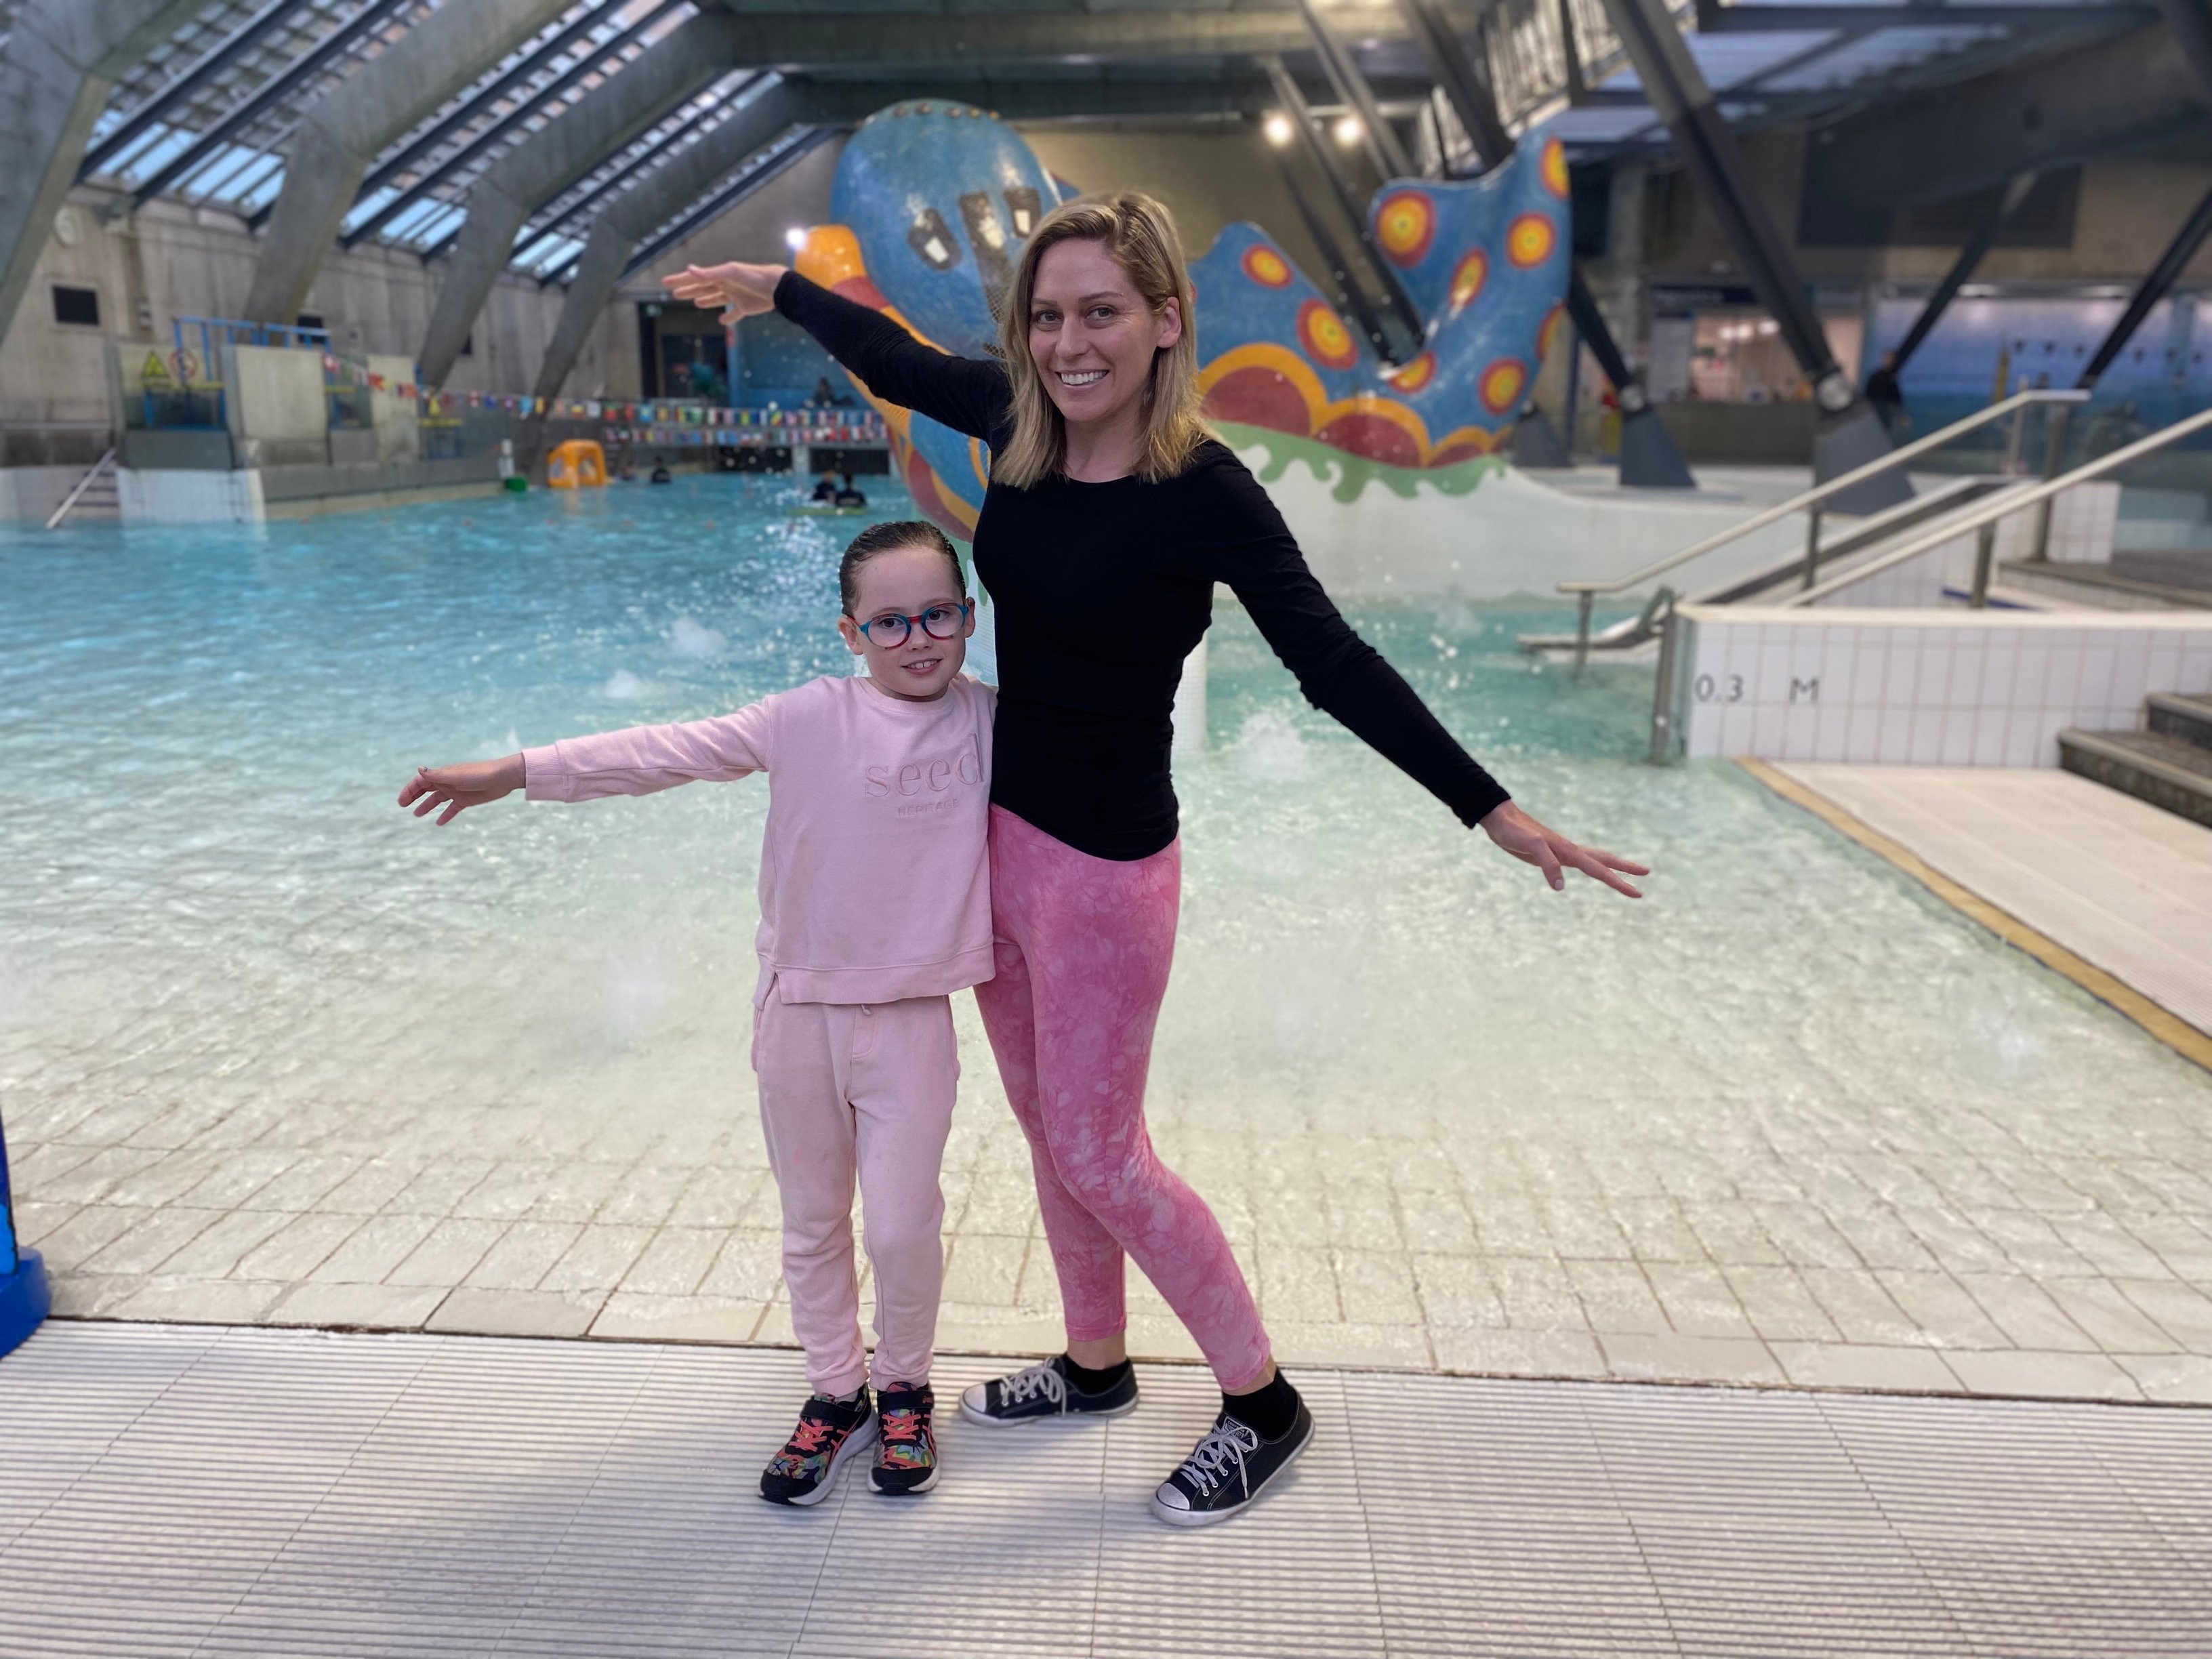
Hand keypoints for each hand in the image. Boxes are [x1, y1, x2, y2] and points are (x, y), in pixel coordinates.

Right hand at [398, 755, 523, 825]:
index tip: (401, 802)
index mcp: (442, 775)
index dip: (409, 790)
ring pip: (437, 799)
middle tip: (403, 805)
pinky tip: (439, 823)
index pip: (420, 782)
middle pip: (426, 789)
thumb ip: (437, 775)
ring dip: (427, 806)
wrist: (502, 778)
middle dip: (414, 796)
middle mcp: (447, 782)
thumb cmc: (479, 774)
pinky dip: (446, 815)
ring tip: (417, 814)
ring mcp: (456, 792)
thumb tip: (419, 769)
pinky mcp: (466, 800)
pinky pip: (453, 809)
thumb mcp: (455, 776)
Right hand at [662, 261, 787, 324]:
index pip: (695, 278)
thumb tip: (689, 269)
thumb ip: (710, 273)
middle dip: (688, 290)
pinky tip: (722, 321)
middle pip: (703, 288)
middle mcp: (726, 284)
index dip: (680, 280)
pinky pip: (735, 314)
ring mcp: (736, 296)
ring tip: (695, 301)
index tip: (665, 282)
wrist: (777, 287)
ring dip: (705, 300)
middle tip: (674, 293)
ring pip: (716, 299)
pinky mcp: (746, 308)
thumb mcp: (730, 273)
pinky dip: (728, 318)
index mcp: (719, 275)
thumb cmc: (753, 277)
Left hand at [1478, 801, 1647, 897]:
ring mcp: (1561, 850)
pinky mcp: (1550, 852)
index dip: (1619, 881)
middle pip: (1603, 860)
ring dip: (1610, 867)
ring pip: (1592, 859)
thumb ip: (1546, 863)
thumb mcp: (1528, 845)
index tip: (1638, 893)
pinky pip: (1577, 862)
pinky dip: (1589, 866)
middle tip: (1647, 874)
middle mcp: (1568, 850)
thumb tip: (1560, 887)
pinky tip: (1590, 868)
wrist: (1499, 817)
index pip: (1599, 869)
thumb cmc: (1513, 830)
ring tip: (1625, 873)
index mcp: (1567, 850)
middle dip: (1624, 869)